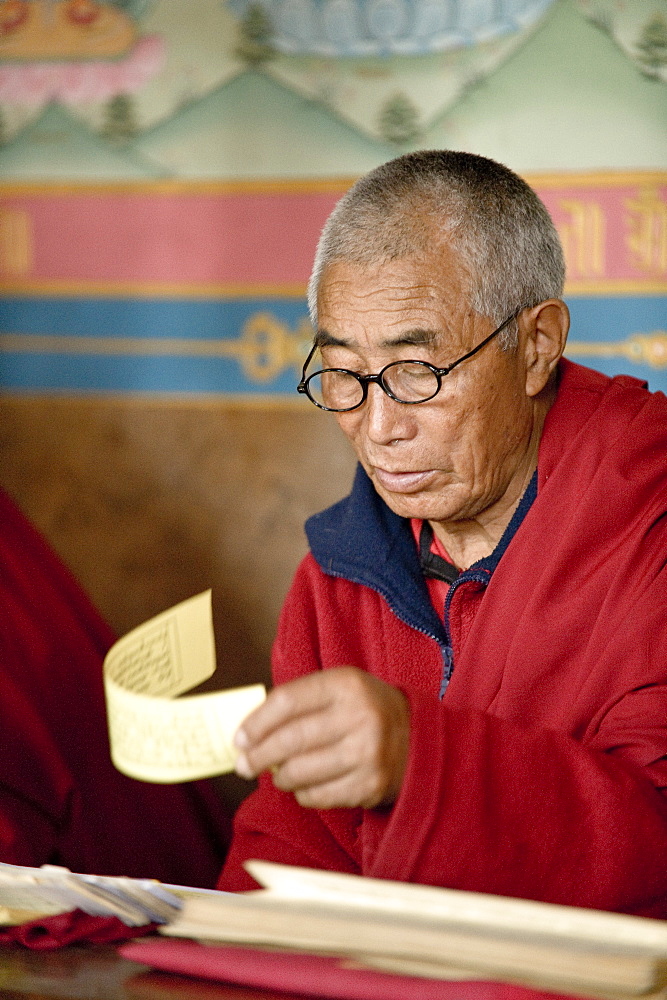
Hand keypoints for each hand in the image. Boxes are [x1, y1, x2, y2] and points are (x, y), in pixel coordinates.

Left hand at [233, 667, 409, 809]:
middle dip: (258, 755)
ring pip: (300, 772)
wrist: (421, 740)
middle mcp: (359, 717)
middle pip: (290, 739)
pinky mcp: (370, 786)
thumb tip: (249, 732)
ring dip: (279, 777)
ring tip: (277, 774)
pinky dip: (302, 793)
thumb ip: (299, 702)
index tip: (239, 738)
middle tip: (243, 764)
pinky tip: (305, 785)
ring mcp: (367, 754)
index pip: (287, 701)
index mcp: (347, 685)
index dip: (256, 722)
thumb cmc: (367, 711)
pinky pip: (318, 797)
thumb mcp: (341, 689)